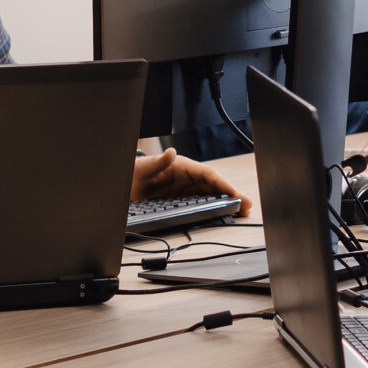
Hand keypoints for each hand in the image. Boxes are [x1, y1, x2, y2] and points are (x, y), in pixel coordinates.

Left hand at [132, 148, 248, 212]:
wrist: (120, 187)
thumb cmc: (131, 174)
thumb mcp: (141, 168)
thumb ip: (156, 162)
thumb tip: (171, 153)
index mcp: (180, 167)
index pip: (206, 174)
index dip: (222, 183)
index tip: (234, 193)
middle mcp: (185, 177)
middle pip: (213, 186)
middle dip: (231, 195)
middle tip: (247, 206)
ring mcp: (184, 189)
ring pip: (210, 195)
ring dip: (226, 202)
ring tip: (241, 212)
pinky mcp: (180, 199)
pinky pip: (201, 203)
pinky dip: (215, 208)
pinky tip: (224, 215)